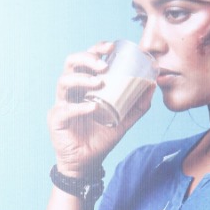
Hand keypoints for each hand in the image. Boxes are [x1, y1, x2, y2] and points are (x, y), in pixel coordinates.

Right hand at [48, 42, 154, 177]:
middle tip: (104, 65)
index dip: (97, 49)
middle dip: (87, 59)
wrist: (88, 164)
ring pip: (64, 81)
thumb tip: (153, 84)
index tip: (111, 46)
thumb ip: (137, 103)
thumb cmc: (101, 139)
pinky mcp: (55, 119)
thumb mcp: (123, 119)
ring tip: (98, 83)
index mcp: (85, 85)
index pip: (87, 59)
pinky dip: (79, 107)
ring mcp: (61, 103)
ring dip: (81, 79)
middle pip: (71, 63)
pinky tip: (92, 108)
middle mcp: (71, 91)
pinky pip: (64, 109)